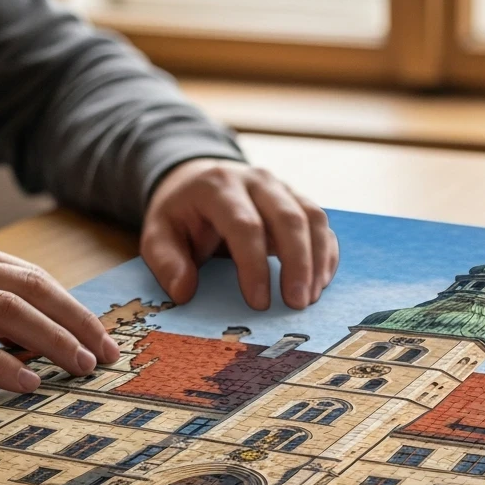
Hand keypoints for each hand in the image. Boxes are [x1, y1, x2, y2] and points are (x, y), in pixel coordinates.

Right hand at [0, 232, 118, 393]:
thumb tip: (39, 335)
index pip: (29, 275)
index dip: (72, 306)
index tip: (101, 336)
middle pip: (29, 287)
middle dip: (77, 321)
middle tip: (107, 354)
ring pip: (7, 311)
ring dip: (53, 341)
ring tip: (81, 367)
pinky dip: (3, 365)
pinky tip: (29, 385)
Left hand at [141, 158, 338, 311]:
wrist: (198, 180)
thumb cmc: (181, 215)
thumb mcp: (158, 234)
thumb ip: (166, 262)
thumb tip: (183, 293)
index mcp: (218, 186)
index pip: (245, 225)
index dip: (255, 266)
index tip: (259, 303)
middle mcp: (256, 180)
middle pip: (289, 219)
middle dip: (297, 265)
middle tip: (296, 305)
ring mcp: (281, 187)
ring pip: (313, 218)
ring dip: (317, 261)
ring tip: (310, 299)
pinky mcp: (297, 198)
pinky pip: (321, 223)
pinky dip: (326, 253)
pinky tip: (320, 283)